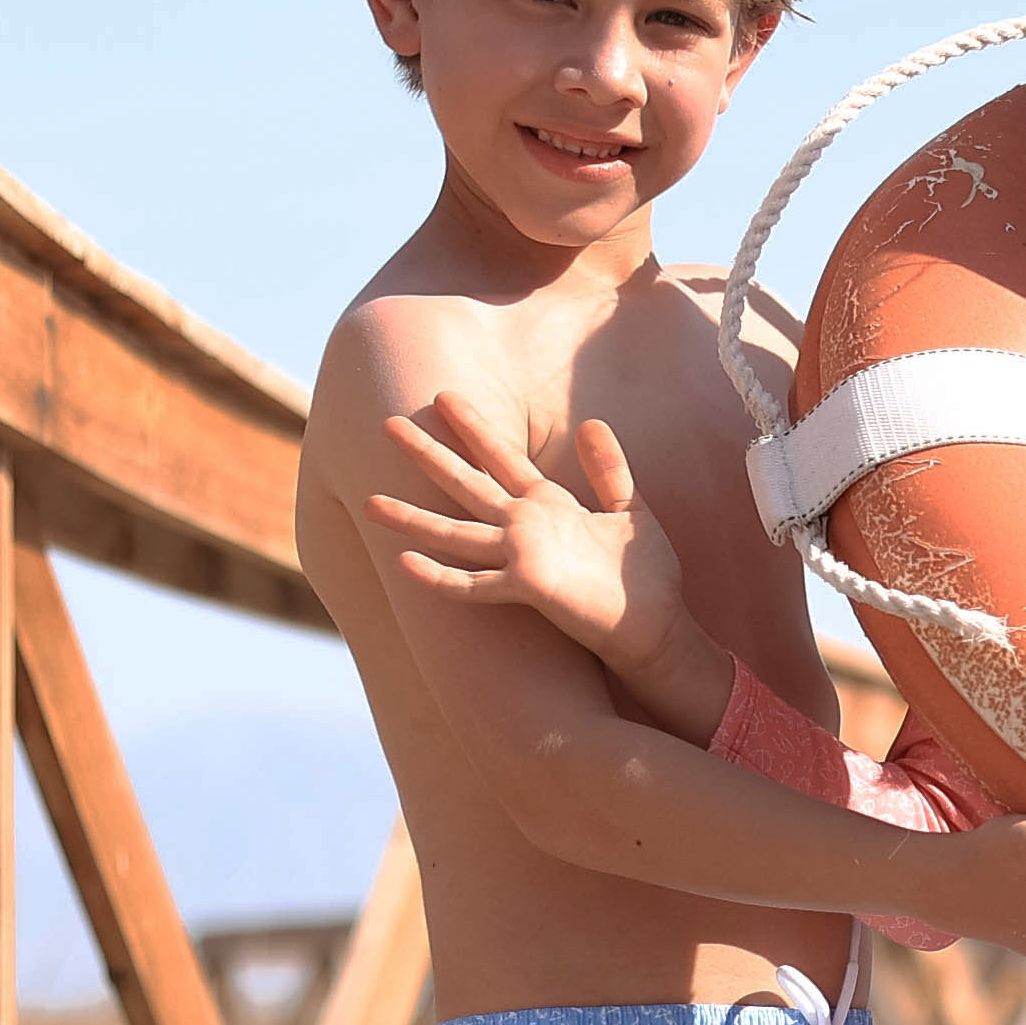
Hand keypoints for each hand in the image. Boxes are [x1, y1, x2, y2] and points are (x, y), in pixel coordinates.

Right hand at [373, 397, 702, 689]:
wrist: (656, 628)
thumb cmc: (643, 575)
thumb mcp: (630, 509)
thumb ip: (609, 469)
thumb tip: (591, 422)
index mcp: (547, 505)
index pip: (503, 457)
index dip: (474, 427)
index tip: (444, 396)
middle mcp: (524, 529)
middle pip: (467, 483)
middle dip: (428, 454)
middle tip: (387, 423)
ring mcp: (522, 558)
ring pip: (455, 533)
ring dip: (412, 517)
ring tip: (370, 502)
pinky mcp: (529, 588)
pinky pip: (474, 584)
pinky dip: (439, 576)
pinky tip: (404, 562)